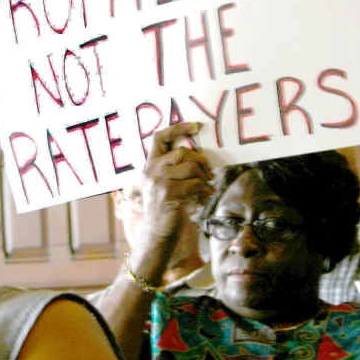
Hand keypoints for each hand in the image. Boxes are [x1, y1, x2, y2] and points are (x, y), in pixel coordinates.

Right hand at [138, 123, 213, 246]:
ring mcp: (159, 181)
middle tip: (209, 173)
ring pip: (191, 167)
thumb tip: (198, 158)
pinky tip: (205, 197)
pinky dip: (204, 190)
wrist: (157, 233)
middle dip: (201, 162)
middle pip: (182, 152)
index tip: (195, 126)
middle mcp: (152, 170)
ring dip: (204, 177)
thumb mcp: (162, 184)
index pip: (159, 138)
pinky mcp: (169, 193)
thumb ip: (171, 169)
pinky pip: (195, 183)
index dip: (177, 128)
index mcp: (150, 165)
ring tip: (207, 187)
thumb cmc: (164, 208)